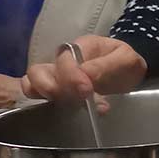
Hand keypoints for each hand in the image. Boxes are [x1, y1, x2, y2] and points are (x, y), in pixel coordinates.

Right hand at [23, 36, 147, 102]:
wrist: (128, 74)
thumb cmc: (125, 64)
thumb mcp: (125, 60)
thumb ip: (106, 66)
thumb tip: (85, 75)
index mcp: (80, 47)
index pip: (64, 60)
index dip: (71, 77)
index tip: (87, 92)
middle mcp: (61, 60)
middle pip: (38, 71)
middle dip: (54, 89)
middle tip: (78, 101)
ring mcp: (54, 75)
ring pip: (31, 83)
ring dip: (46, 97)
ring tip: (69, 106)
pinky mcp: (53, 90)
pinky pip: (34, 94)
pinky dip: (39, 102)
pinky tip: (60, 110)